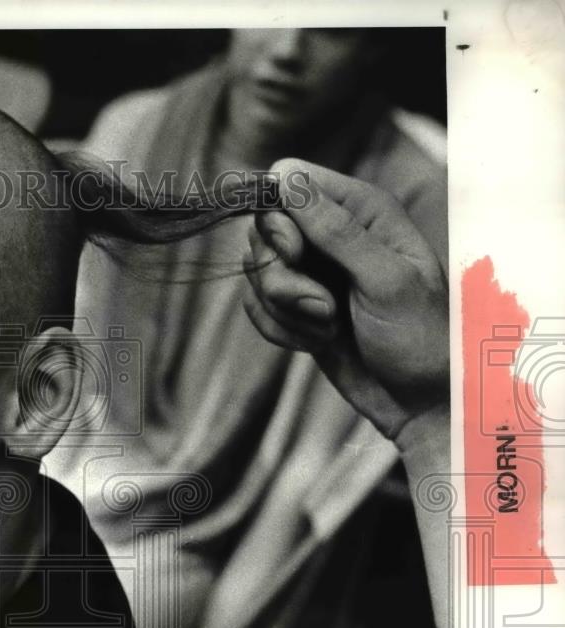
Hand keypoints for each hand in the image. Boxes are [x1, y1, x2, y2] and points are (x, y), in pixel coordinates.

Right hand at [243, 158, 448, 445]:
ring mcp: (310, 271)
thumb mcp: (385, 279)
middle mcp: (330, 233)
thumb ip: (335, 229)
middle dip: (281, 274)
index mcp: (361, 210)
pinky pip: (256, 307)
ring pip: (257, 272)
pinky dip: (280, 330)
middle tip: (324, 305)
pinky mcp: (294, 307)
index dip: (279, 214)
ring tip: (329, 327)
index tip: (294, 252)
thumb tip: (285, 178)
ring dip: (286, 309)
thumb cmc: (420, 336)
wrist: (419, 400)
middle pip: (263, 229)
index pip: (288, 178)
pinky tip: (316, 341)